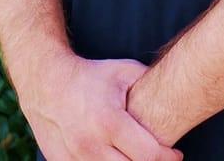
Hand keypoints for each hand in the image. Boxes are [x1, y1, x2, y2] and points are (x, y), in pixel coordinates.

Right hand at [17, 51, 183, 160]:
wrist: (47, 82)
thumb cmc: (91, 75)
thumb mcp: (123, 72)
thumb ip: (149, 84)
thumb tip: (176, 92)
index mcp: (109, 122)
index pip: (148, 155)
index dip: (168, 158)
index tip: (176, 154)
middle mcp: (91, 145)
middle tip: (160, 157)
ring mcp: (74, 158)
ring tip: (137, 155)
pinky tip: (115, 156)